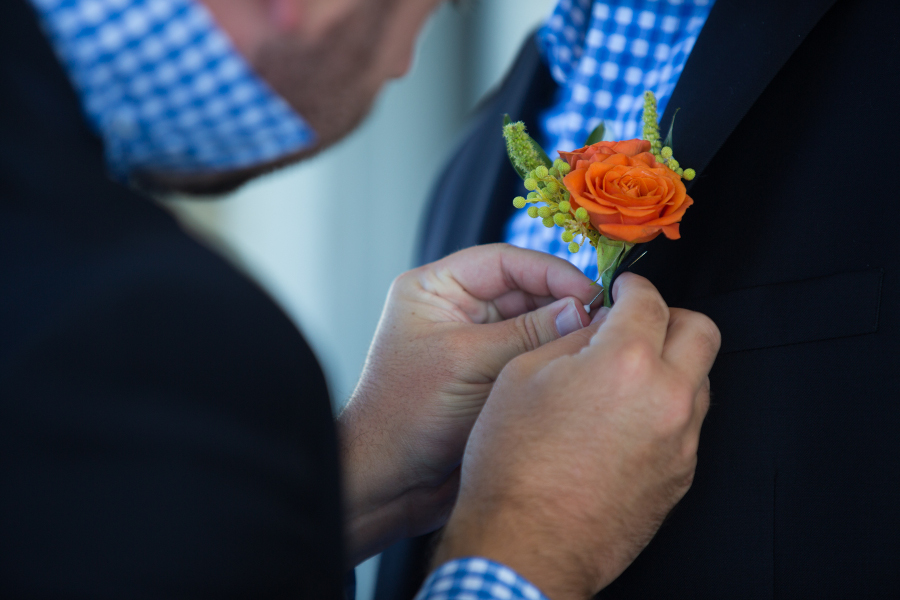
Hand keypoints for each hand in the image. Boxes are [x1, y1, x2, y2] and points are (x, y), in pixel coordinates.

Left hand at [337, 244, 600, 566]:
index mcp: (435, 289)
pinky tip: (573, 367)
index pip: (503, 261)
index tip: (589, 291)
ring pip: (530, 324)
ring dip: (558, 333)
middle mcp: (454, 310)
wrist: (388, 480)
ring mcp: (472, 343)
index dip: (550, 272)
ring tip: (592, 345)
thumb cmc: (403, 417)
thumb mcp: (468, 363)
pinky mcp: (487, 374)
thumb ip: (527, 333)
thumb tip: (580, 308)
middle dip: (560, 304)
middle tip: (600, 321)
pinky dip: (550, 359)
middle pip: (522, 290)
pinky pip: (528, 356)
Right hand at [433, 273, 720, 598]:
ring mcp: (680, 441)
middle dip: (671, 317)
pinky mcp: (680, 476)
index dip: (634, 286)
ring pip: (701, 379)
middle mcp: (666, 398)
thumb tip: (595, 325)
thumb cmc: (514, 466)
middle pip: (701, 331)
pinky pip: (688, 425)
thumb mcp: (521, 376)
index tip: (624, 289)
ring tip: (628, 377)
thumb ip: (569, 339)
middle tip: (640, 322)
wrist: (526, 544)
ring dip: (672, 365)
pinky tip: (627, 421)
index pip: (650, 301)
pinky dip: (667, 409)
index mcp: (625, 362)